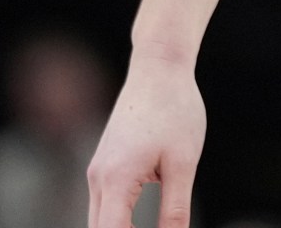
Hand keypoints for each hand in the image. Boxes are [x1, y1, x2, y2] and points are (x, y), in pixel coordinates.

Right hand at [88, 48, 205, 227]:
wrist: (158, 68)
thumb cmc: (174, 109)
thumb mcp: (183, 163)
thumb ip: (176, 209)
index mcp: (116, 179)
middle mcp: (99, 178)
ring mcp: (98, 170)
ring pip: (98, 220)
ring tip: (149, 226)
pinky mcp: (104, 165)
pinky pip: (104, 204)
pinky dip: (117, 220)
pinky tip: (140, 224)